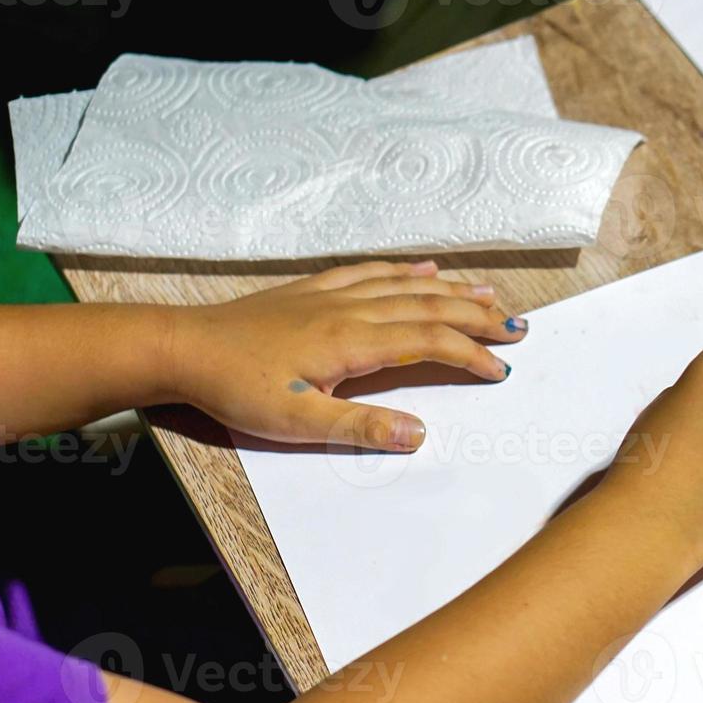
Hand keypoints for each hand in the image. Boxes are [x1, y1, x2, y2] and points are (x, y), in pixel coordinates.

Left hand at [165, 260, 525, 450]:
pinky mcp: (312, 290)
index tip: (501, 369)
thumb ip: (360, 429)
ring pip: (406, 285)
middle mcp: (351, 309)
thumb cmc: (237, 389)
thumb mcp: (298, 424)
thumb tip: (419, 434)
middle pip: (429, 305)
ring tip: (490, 292)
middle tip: (518, 325)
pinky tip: (423, 268)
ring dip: (453, 289)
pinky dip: (405, 270)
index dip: (470, 353)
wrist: (183, 348)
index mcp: (353, 342)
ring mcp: (332, 294)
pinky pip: (371, 271)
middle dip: (478, 314)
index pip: (429, 341)